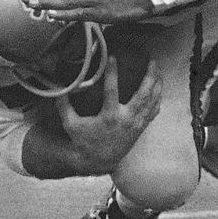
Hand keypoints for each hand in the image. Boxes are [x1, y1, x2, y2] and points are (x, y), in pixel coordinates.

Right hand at [55, 56, 161, 172]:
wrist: (98, 161)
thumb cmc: (84, 141)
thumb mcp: (71, 125)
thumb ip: (64, 106)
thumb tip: (58, 87)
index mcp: (109, 116)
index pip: (111, 90)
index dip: (112, 73)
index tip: (113, 57)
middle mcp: (126, 119)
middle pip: (143, 94)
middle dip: (149, 76)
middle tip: (152, 61)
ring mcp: (136, 124)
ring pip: (152, 101)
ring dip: (157, 84)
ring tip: (158, 69)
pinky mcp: (140, 128)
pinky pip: (153, 111)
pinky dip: (158, 98)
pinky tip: (159, 88)